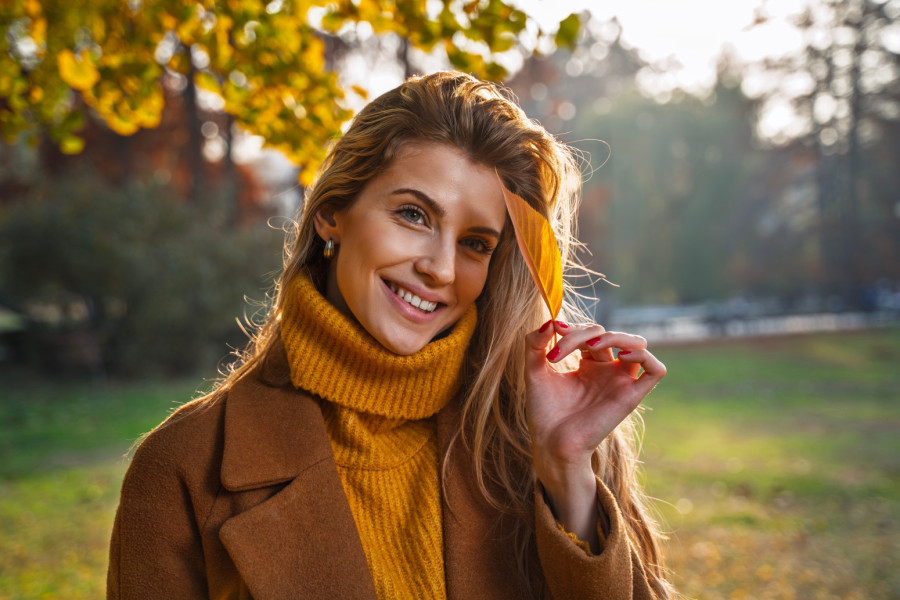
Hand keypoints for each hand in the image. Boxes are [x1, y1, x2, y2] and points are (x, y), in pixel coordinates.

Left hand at [525, 319, 665, 550]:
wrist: (550, 443)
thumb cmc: (543, 412)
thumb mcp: (534, 371)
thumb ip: (535, 344)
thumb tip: (550, 321)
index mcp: (588, 364)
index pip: (589, 332)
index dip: (570, 329)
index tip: (550, 336)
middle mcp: (607, 370)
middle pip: (608, 334)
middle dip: (582, 333)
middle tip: (559, 349)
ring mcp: (620, 382)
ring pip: (638, 343)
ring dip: (615, 335)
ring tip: (590, 345)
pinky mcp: (631, 396)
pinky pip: (655, 369)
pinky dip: (644, 355)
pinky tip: (620, 355)